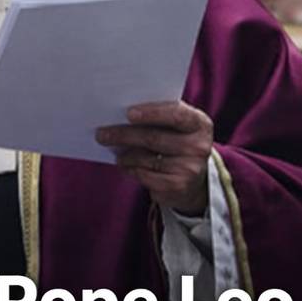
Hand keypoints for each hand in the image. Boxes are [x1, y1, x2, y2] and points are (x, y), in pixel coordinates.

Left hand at [95, 100, 212, 214]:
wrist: (194, 180)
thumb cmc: (176, 143)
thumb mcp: (176, 127)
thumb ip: (157, 116)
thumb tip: (119, 115)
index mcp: (200, 124)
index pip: (176, 114)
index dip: (152, 113)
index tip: (128, 113)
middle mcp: (199, 147)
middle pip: (154, 138)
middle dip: (124, 135)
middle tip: (101, 134)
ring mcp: (190, 169)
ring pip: (146, 159)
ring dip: (125, 155)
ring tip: (114, 151)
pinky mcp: (178, 187)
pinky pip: (146, 176)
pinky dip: (131, 169)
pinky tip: (126, 165)